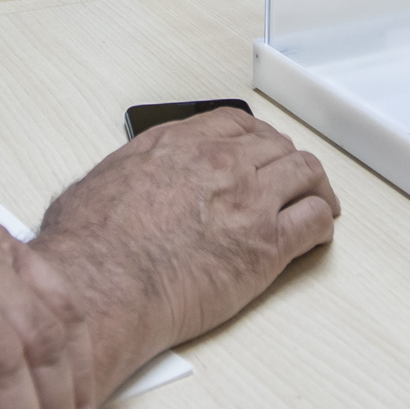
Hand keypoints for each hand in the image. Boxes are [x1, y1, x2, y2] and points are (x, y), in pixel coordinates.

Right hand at [35, 106, 337, 391]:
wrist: (100, 283)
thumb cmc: (88, 245)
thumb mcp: (97, 184)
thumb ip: (124, 176)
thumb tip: (119, 187)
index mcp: (179, 144)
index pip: (235, 124)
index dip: (256, 138)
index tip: (260, 150)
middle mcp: (220, 163)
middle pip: (276, 146)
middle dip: (287, 161)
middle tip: (292, 179)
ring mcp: (248, 201)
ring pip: (306, 174)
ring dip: (315, 187)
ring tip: (319, 202)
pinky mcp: (266, 246)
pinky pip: (313, 221)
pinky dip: (321, 223)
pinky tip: (317, 233)